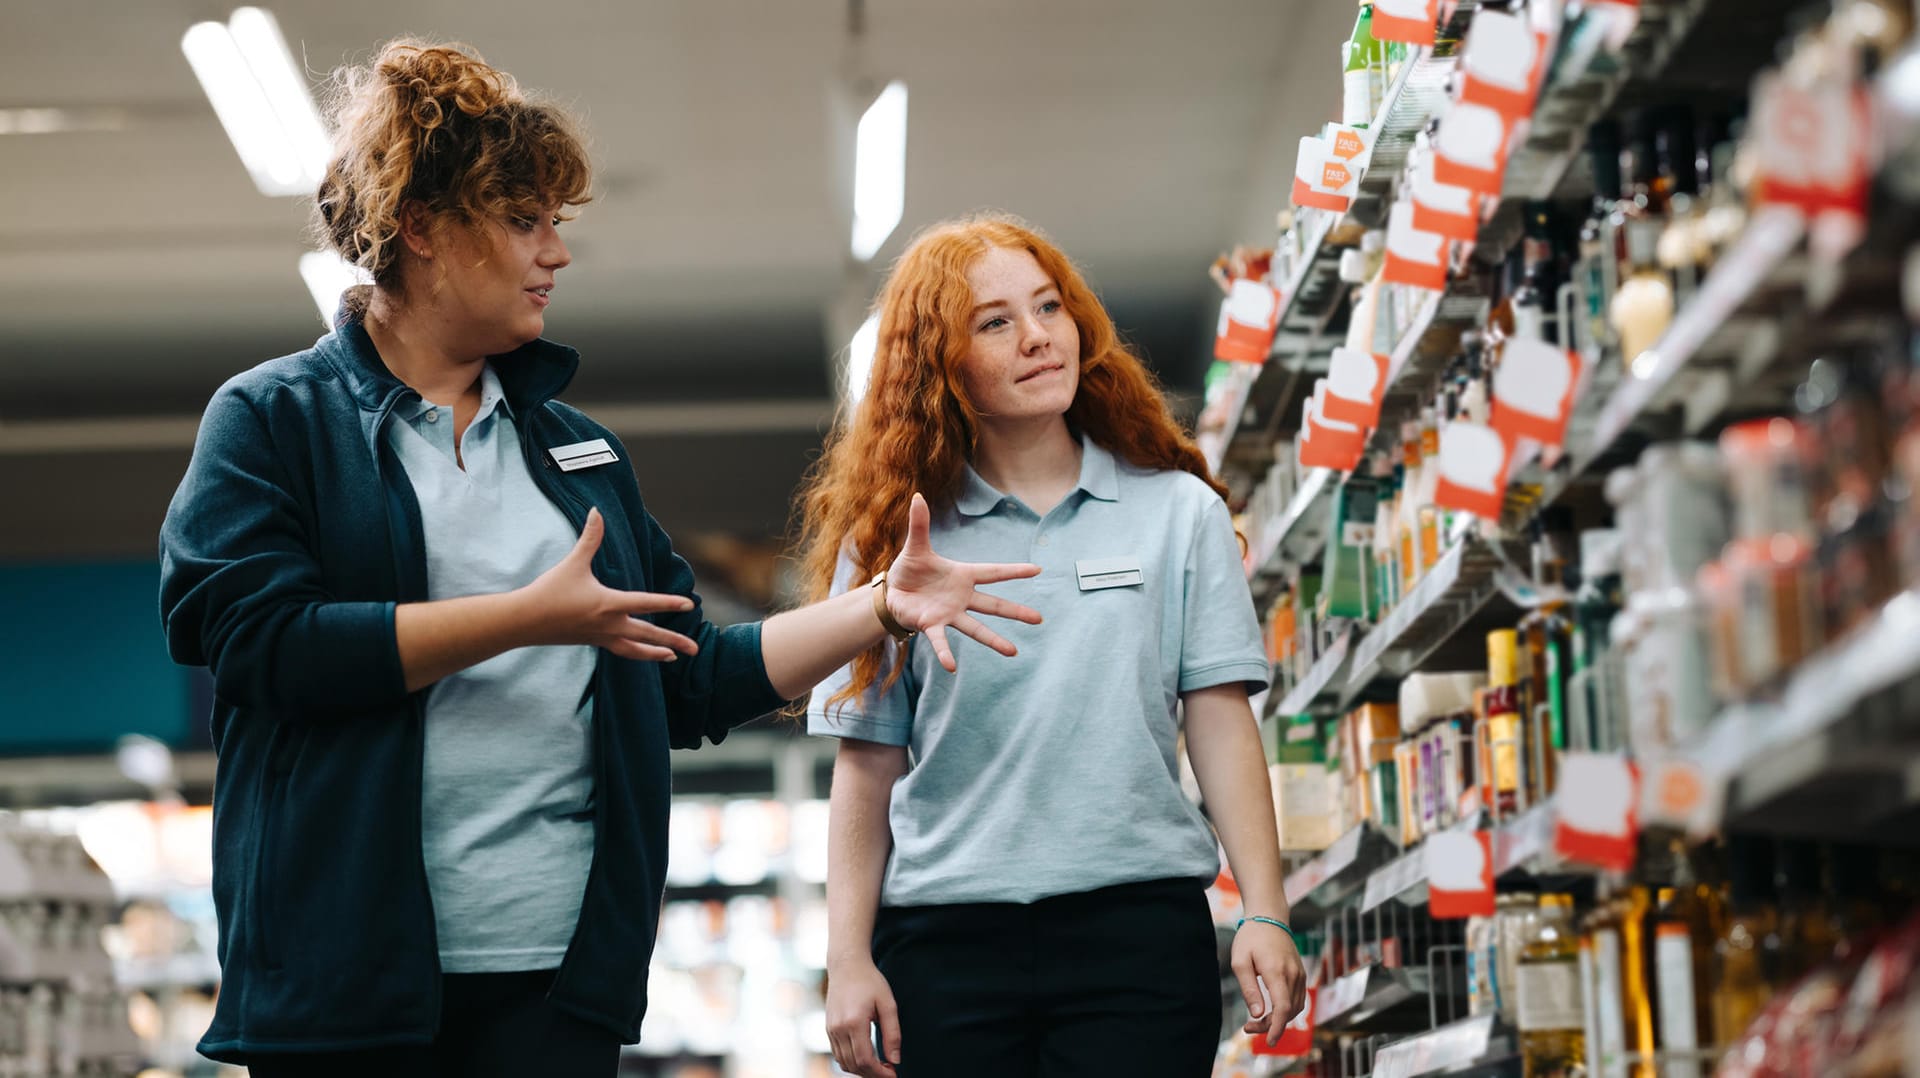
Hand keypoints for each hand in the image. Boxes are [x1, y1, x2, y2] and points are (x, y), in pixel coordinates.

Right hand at [519, 508, 700, 661]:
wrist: (525, 621)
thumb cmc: (550, 591)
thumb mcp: (573, 562)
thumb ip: (590, 538)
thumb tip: (597, 511)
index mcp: (609, 604)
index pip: (646, 603)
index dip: (669, 602)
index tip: (690, 604)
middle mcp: (609, 624)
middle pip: (649, 634)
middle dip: (674, 641)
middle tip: (695, 648)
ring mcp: (602, 637)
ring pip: (636, 650)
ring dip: (657, 653)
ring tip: (674, 656)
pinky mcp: (593, 642)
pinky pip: (621, 651)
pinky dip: (636, 653)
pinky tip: (643, 652)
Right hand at [826, 959, 901, 1077]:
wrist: (846, 965)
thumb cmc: (870, 982)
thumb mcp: (888, 1004)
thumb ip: (892, 1034)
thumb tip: (895, 1060)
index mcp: (854, 1022)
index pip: (865, 1059)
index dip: (880, 1072)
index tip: (893, 1074)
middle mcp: (838, 1028)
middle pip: (854, 1065)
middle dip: (872, 1074)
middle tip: (889, 1072)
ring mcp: (830, 1029)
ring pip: (844, 1062)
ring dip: (861, 1070)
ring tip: (880, 1066)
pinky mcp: (828, 1029)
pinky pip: (838, 1054)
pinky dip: (852, 1062)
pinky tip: (867, 1058)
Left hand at [885, 493, 1042, 671]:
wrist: (892, 592)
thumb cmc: (910, 570)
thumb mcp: (916, 546)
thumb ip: (920, 524)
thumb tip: (917, 495)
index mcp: (962, 575)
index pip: (993, 572)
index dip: (1014, 571)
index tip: (1037, 570)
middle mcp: (961, 597)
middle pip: (993, 605)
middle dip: (1015, 612)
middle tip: (1039, 619)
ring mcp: (949, 613)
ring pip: (976, 628)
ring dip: (993, 640)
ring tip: (1013, 651)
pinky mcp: (932, 625)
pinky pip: (941, 640)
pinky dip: (946, 652)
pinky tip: (952, 667)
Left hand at [1233, 920, 1306, 1046]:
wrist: (1269, 918)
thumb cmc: (1250, 938)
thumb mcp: (1240, 961)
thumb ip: (1249, 989)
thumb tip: (1257, 1014)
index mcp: (1277, 971)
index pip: (1283, 1008)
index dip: (1277, 1028)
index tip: (1270, 1042)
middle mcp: (1293, 974)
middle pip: (1288, 1011)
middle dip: (1270, 1025)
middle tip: (1248, 1028)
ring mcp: (1299, 974)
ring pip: (1295, 1008)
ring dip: (1278, 1019)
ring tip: (1256, 1021)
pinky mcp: (1300, 974)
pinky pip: (1297, 999)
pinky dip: (1285, 1010)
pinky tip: (1269, 1010)